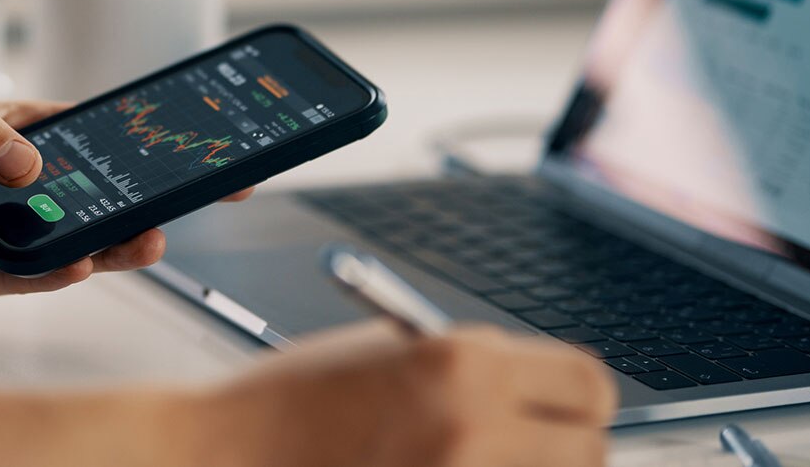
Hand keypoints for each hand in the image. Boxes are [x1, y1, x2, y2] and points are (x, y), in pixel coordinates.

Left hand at [0, 92, 252, 304]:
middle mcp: (17, 183)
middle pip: (99, 188)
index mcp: (12, 131)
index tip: (197, 138)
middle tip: (203, 193)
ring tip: (148, 237)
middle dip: (152, 192)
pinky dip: (60, 272)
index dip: (145, 135)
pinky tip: (83, 262)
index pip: (93, 131)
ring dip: (115, 239)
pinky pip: (32, 276)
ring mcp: (4, 230)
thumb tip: (30, 164)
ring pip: (77, 237)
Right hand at [188, 321, 616, 466]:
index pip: (590, 385)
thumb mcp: (382, 352)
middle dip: (558, 449)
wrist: (219, 458)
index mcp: (462, 362)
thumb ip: (467, 368)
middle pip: (589, 451)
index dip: (576, 399)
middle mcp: (474, 426)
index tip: (557, 410)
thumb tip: (537, 392)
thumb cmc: (289, 403)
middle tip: (514, 448)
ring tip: (461, 461)